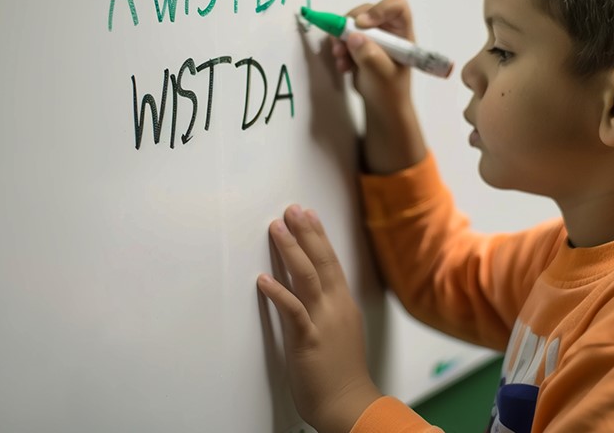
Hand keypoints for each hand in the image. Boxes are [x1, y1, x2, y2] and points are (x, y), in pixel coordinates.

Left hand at [258, 205, 380, 432]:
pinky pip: (293, 311)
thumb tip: (320, 295)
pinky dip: (279, 292)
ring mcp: (323, 322)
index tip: (309, 215)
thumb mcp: (342, 333)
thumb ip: (331, 311)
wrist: (349, 405)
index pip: (332, 262)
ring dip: (291, 250)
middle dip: (306, 232)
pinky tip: (264, 278)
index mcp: (343, 305)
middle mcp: (336, 307)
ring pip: (307, 277)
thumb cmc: (343, 375)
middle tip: (293, 209)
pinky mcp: (308, 340)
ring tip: (276, 228)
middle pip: (322, 261)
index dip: (319, 237)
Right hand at [331, 0, 415, 109]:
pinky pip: (344, 36)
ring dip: (341, 39)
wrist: (381, 108)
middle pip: (367, 11)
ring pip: (351, 23)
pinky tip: (343, 66)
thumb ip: (370, 55)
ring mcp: (373, 37)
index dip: (379, 9)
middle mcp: (388, 30)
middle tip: (341, 44)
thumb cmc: (390, 92)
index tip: (362, 25)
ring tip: (340, 59)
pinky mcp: (359, 45)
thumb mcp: (382, 75)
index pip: (397, 6)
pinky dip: (339, 48)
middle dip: (350, 26)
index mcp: (402, 34)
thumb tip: (353, 37)